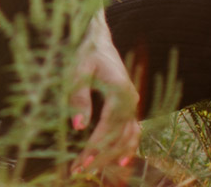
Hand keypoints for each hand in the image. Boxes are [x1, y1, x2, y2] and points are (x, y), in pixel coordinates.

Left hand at [69, 12, 141, 175]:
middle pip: (118, 137)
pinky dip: (127, 148)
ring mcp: (133, 104)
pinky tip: (120, 163)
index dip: (95, 147)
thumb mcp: (77, 70)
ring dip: (111, 156)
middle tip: (78, 170)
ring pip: (127, 138)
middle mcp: (131, 101)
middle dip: (99, 156)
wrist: (98, 39)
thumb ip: (78, 97)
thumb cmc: (85, 52)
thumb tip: (77, 127)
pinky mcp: (130, 107)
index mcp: (120, 91)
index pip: (108, 127)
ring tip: (92, 170)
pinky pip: (133, 132)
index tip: (81, 163)